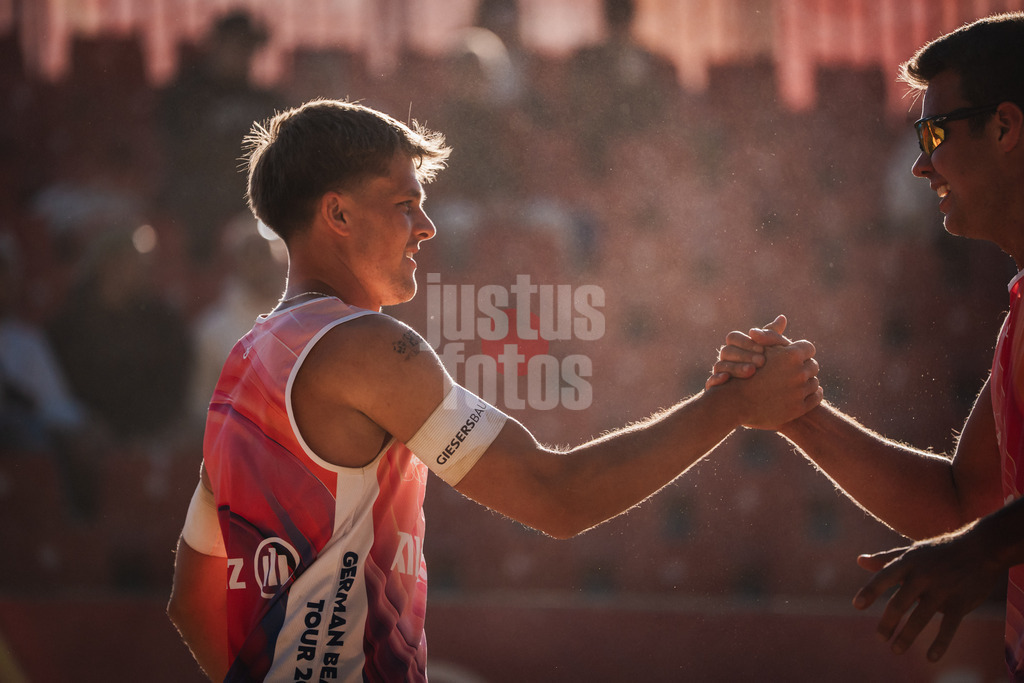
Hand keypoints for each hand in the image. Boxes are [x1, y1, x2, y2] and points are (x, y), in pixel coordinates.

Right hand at [706, 315, 788, 388]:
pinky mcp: (716, 389)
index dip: (746, 342)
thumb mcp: (775, 356)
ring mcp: (720, 373)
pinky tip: (727, 380)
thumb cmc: (770, 375)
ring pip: (719, 365)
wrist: (762, 404)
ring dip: (735, 367)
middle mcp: (726, 359)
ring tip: (751, 372)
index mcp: (737, 348)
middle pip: (726, 351)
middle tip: (762, 362)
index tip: (763, 349)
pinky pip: (710, 382)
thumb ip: (774, 339)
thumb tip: (782, 317)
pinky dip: (716, 379)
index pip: (733, 337)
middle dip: (744, 355)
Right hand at [719, 338, 821, 428]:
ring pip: (814, 382)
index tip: (791, 357)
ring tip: (792, 384)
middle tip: (791, 372)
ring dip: (806, 382)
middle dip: (803, 368)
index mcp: (791, 355)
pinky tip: (799, 395)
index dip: (799, 352)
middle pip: (813, 365)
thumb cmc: (743, 371)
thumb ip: (772, 334)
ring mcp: (800, 392)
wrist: (734, 403)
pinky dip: (811, 395)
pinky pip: (816, 398)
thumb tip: (783, 317)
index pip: (808, 348)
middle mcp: (799, 372)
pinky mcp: (799, 408)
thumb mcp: (756, 349)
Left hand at [853, 530, 1002, 661]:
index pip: (884, 577)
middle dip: (888, 623)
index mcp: (908, 562)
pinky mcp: (961, 603)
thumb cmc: (939, 551)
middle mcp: (923, 576)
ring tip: (896, 649)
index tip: (857, 605)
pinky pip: (949, 627)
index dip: (870, 591)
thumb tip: (860, 561)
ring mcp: (943, 590)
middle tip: (880, 637)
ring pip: (921, 618)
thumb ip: (886, 559)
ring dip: (907, 636)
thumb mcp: (912, 552)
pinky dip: (940, 643)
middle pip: (900, 603)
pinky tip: (930, 657)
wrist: (981, 548)